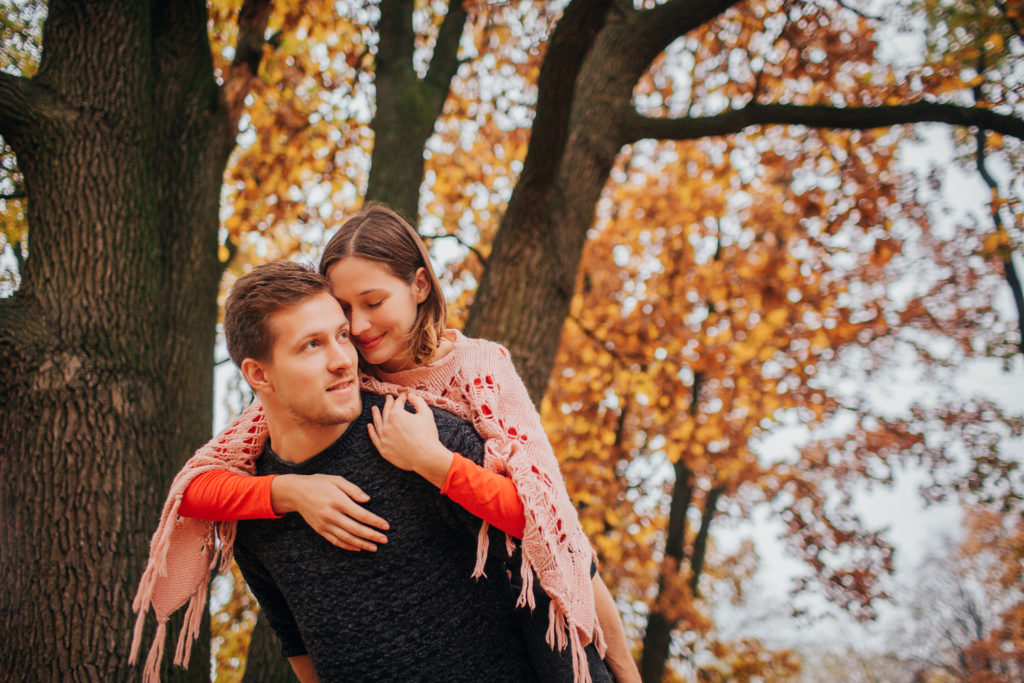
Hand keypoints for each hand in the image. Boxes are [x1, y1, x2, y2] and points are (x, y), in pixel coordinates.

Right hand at [271, 474, 388, 551]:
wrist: (295, 492)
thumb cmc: (319, 483)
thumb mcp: (337, 480)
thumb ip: (353, 489)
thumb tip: (367, 500)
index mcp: (338, 501)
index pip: (361, 514)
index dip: (375, 521)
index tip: (386, 526)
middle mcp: (331, 515)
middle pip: (356, 529)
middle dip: (372, 535)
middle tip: (384, 540)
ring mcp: (325, 524)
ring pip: (346, 538)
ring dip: (362, 544)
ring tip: (374, 547)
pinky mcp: (320, 530)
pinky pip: (336, 541)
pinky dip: (348, 546)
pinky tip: (358, 547)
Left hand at [368, 394, 453, 487]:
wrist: (425, 456)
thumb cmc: (427, 435)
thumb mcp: (426, 414)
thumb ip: (418, 401)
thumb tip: (410, 395)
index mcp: (397, 414)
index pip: (398, 403)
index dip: (401, 398)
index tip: (404, 396)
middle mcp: (387, 425)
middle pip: (386, 411)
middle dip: (388, 403)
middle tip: (388, 398)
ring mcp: (384, 438)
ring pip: (377, 423)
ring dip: (376, 415)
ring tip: (374, 409)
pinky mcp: (383, 449)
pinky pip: (375, 438)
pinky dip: (371, 431)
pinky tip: (370, 426)